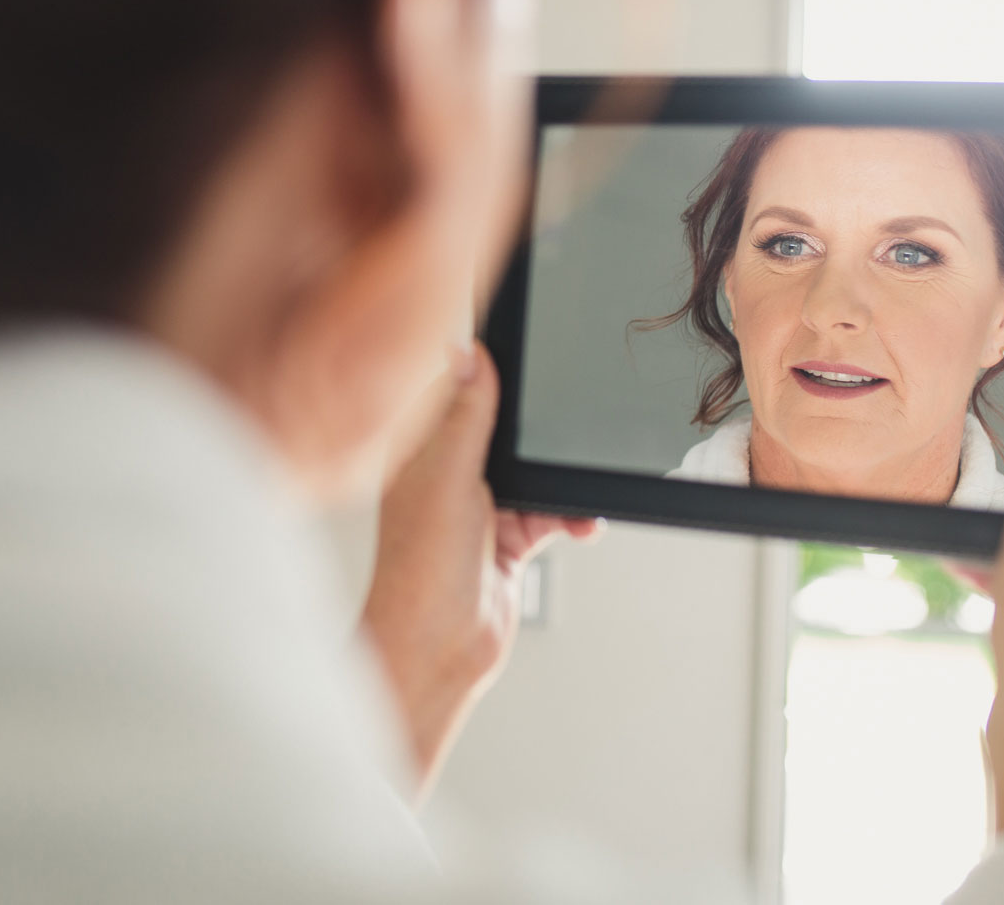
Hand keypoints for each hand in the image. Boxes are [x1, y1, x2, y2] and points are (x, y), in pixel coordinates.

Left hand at [359, 342, 600, 802]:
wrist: (439, 652)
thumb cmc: (420, 573)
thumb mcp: (447, 479)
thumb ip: (463, 416)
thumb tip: (467, 351)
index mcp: (420, 450)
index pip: (459, 392)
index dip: (492, 371)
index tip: (533, 352)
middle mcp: (448, 475)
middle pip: (505, 431)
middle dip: (540, 432)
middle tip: (570, 426)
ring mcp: (480, 508)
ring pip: (535, 472)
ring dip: (562, 482)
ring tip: (578, 495)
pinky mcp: (508, 539)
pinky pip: (550, 511)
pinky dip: (571, 516)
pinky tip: (583, 523)